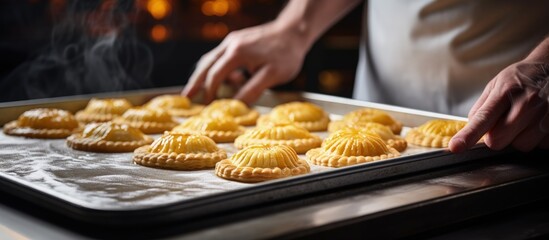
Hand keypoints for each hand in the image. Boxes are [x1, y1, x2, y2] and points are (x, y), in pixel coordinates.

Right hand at [182, 22, 308, 104]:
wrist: (295, 31)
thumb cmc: (286, 54)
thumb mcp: (271, 76)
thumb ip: (252, 91)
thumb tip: (236, 107)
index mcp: (236, 53)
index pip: (215, 75)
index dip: (209, 92)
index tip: (207, 106)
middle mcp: (230, 44)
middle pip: (206, 65)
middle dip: (195, 82)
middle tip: (185, 97)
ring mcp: (234, 41)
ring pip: (212, 59)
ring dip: (205, 75)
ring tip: (200, 90)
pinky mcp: (239, 40)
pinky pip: (223, 56)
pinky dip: (221, 68)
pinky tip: (233, 80)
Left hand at [450, 61, 548, 152]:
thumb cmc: (521, 78)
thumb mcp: (496, 86)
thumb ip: (481, 109)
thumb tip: (470, 131)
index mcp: (506, 92)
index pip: (483, 119)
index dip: (468, 135)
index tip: (456, 147)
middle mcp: (527, 103)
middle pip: (498, 141)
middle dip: (497, 135)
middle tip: (506, 120)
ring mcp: (546, 115)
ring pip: (520, 146)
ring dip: (519, 137)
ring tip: (526, 119)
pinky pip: (541, 145)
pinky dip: (538, 137)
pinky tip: (539, 122)